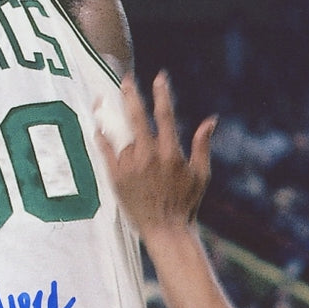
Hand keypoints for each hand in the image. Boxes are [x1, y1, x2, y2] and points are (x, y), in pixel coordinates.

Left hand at [95, 72, 216, 240]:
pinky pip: (106, 152)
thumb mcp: (201, 174)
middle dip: (131, 95)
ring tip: (101, 100)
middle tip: (125, 79)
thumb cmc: (186, 203)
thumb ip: (202, 145)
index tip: (159, 78)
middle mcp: (149, 157)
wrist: (165, 230)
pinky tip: (97, 127)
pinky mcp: (117, 178)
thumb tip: (211, 120)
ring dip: (110, 114)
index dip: (162, 94)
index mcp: (170, 153)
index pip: (165, 115)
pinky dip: (101, 138)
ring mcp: (131, 167)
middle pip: (137, 117)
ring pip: (119, 134)